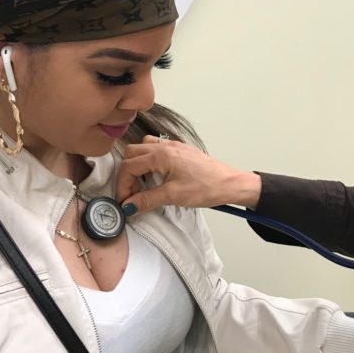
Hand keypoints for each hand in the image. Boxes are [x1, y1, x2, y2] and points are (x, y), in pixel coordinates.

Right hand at [117, 136, 261, 213]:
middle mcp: (165, 146)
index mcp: (161, 154)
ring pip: (143, 148)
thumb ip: (147, 200)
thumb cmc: (207, 187)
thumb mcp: (173, 196)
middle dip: (127, 174)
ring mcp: (174, 146)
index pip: (129, 166)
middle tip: (133, 194)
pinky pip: (157, 149)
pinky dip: (150, 161)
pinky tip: (157, 176)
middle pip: (132, 153)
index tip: (126, 201)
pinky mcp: (181, 151)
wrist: (230, 183)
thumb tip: (129, 206)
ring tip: (144, 185)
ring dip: (137, 165)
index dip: (123, 185)